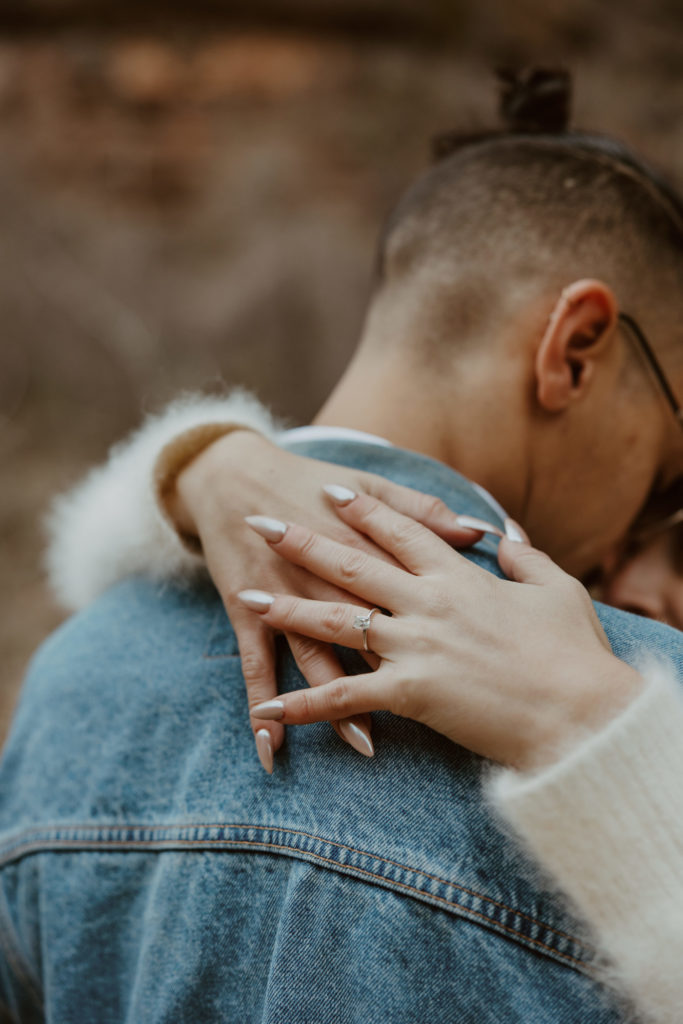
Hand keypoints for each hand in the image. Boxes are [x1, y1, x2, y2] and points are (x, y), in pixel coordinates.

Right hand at [170, 431, 490, 771]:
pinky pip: (254, 666)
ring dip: (335, 701)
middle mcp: (324, 574)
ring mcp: (282, 595)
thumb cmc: (309, 482)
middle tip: (435, 715)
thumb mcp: (369, 483)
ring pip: (314, 656)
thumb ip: (424, 511)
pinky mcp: (245, 612)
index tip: (477, 662)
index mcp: (363, 544)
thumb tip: (481, 533)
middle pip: (365, 628)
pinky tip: (270, 746)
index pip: (408, 587)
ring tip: (363, 741)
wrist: (233, 474)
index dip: (442, 622)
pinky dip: (262, 705)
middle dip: (395, 670)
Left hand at [241, 488, 644, 771]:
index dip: (362, 508)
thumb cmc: (574, 653)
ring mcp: (415, 646)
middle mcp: (428, 603)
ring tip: (248, 595)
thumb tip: (502, 529)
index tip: (330, 489)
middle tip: (261, 523)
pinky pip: (345, 696)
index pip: (401, 530)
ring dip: (288, 609)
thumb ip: (524, 554)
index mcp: (459, 576)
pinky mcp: (411, 693)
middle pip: (351, 564)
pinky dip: (304, 703)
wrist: (583, 714)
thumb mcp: (556, 589)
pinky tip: (269, 709)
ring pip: (336, 621)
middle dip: (302, 541)